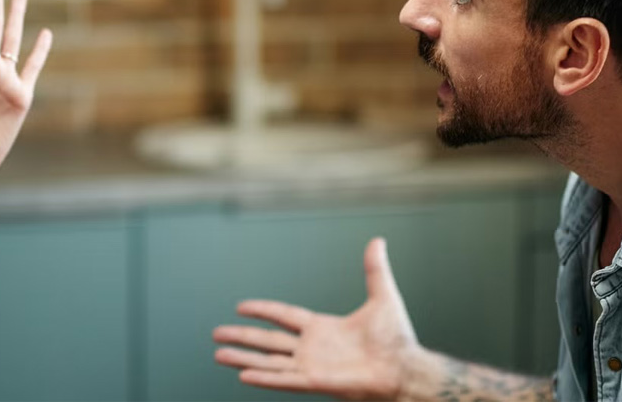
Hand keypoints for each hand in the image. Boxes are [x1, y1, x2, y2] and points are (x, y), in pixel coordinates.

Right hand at [213, 238, 421, 400]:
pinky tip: (242, 374)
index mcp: (322, 329)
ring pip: (269, 361)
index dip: (262, 311)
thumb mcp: (382, 297)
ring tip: (218, 354)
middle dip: (242, 337)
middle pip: (268, 341)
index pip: (283, 317)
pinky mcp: (316, 381)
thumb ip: (374, 270)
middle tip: (216, 334)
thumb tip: (378, 240)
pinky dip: (263, 377)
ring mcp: (311, 366)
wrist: (405, 368)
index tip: (240, 307)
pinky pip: (283, 379)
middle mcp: (312, 348)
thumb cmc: (398, 339)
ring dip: (243, 357)